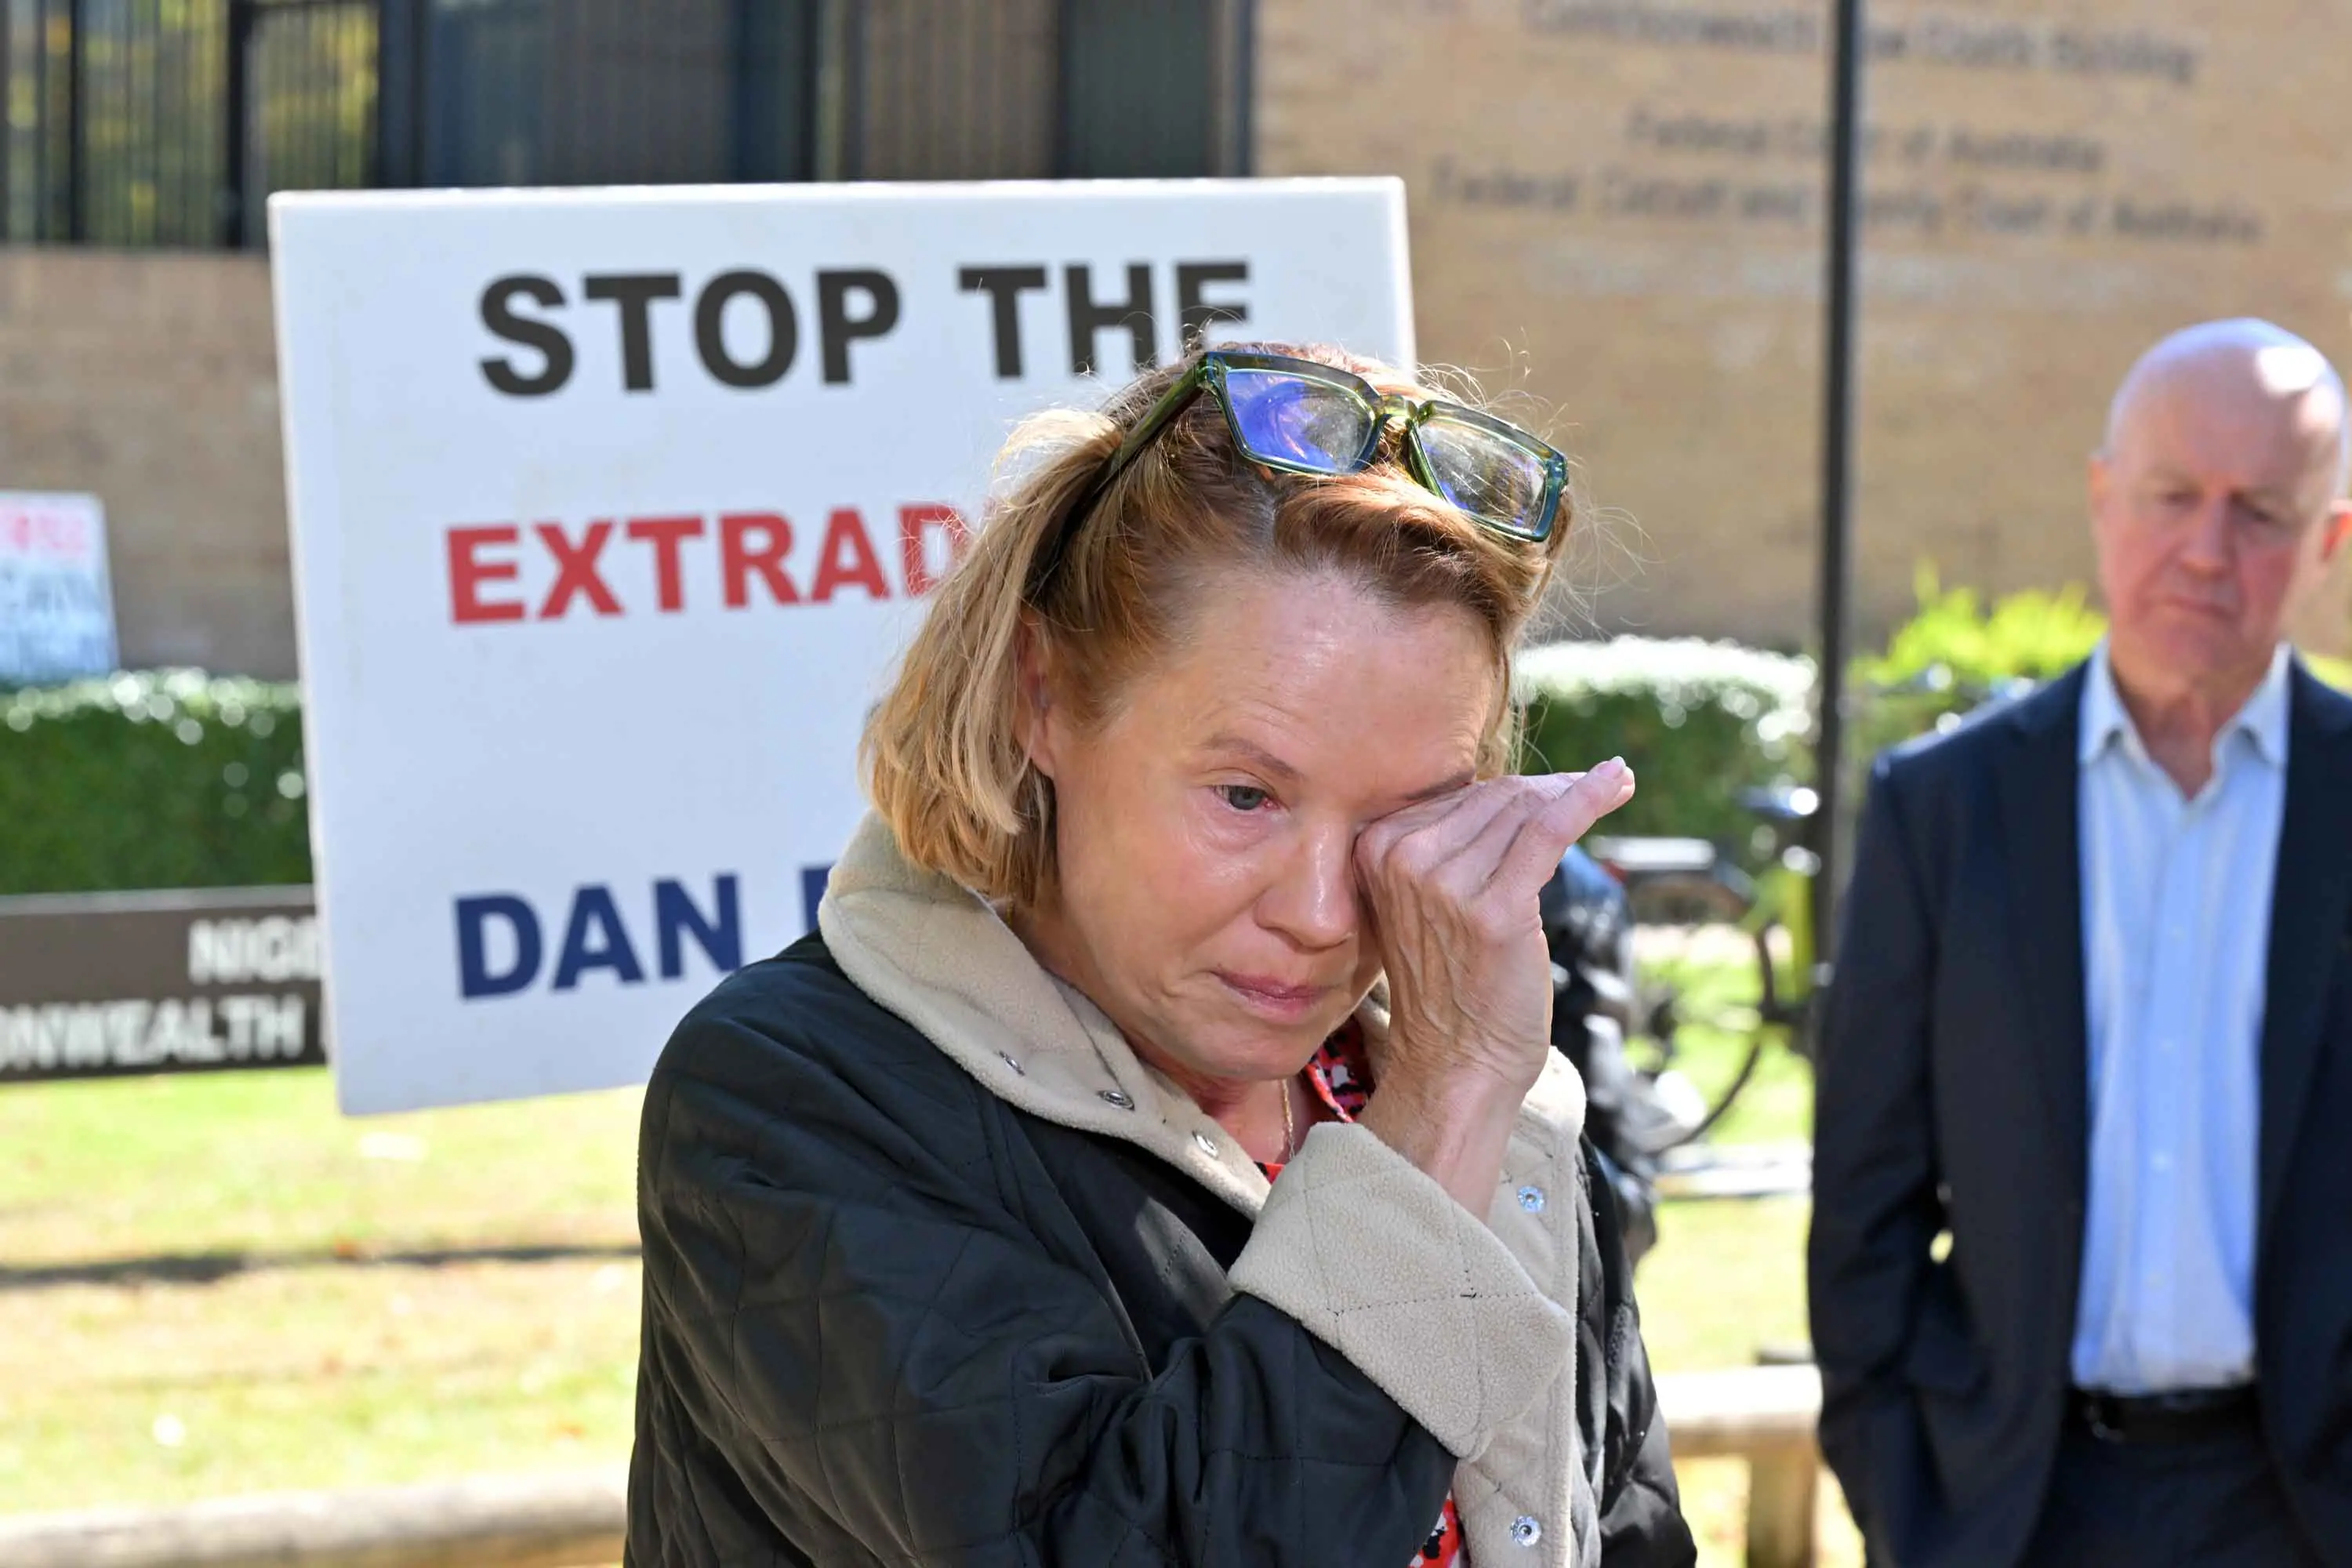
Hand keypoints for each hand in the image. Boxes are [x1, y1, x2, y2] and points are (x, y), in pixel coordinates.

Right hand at [1350, 761, 1635, 1209]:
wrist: (1456, 1062)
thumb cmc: (1453, 983)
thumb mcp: (1428, 902)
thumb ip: (1452, 846)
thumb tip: (1525, 789)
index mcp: (1375, 849)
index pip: (1461, 794)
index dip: (1520, 790)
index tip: (1562, 787)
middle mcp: (1403, 860)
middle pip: (1495, 797)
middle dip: (1551, 790)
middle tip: (1595, 787)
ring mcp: (1445, 884)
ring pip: (1524, 811)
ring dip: (1575, 793)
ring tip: (1613, 784)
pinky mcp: (1495, 910)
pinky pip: (1549, 832)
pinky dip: (1588, 800)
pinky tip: (1616, 781)